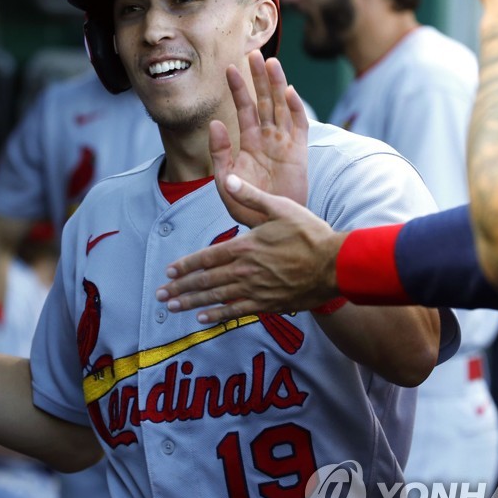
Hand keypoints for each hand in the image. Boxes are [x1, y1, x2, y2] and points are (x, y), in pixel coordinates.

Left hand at [156, 173, 343, 322]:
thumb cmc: (310, 234)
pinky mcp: (267, 304)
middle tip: (162, 296)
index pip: (207, 257)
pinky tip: (202, 319)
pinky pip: (236, 312)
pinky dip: (217, 316)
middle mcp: (246, 270)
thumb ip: (252, 196)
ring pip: (216, 298)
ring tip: (172, 308)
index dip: (186, 265)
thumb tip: (229, 178)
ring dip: (192, 303)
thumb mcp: (281, 207)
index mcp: (246, 246)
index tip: (169, 272)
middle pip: (206, 280)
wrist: (335, 266)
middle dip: (181, 288)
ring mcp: (255, 290)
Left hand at [210, 51, 307, 227]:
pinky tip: (289, 92)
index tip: (229, 68)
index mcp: (249, 142)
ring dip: (277, 85)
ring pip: (281, 107)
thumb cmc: (246, 205)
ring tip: (271, 63)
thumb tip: (215, 123)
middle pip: (264, 101)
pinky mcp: (299, 153)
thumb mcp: (224, 180)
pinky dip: (295, 109)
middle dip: (259, 77)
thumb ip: (219, 153)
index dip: (238, 88)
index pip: (243, 109)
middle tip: (254, 52)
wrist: (269, 226)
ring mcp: (284, 143)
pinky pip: (298, 127)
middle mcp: (267, 138)